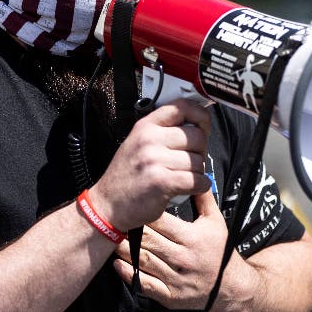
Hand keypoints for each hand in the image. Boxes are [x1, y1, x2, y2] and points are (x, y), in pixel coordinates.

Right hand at [87, 98, 210, 231]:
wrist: (107, 204)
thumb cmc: (126, 177)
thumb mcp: (137, 143)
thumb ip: (162, 131)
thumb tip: (196, 126)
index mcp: (145, 126)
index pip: (182, 107)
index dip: (200, 116)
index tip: (203, 126)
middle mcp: (149, 139)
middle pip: (197, 137)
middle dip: (200, 152)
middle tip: (189, 162)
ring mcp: (155, 159)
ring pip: (199, 161)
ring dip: (197, 173)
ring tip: (182, 177)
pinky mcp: (162, 181)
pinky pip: (197, 180)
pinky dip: (199, 186)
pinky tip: (188, 188)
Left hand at [111, 187, 228, 310]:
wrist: (232, 288)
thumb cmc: (221, 251)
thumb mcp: (216, 222)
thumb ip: (203, 198)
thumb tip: (196, 173)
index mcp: (192, 238)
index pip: (161, 222)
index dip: (144, 213)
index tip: (131, 205)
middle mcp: (183, 258)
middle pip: (148, 240)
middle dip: (130, 229)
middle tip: (115, 219)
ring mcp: (176, 279)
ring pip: (142, 260)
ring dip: (124, 249)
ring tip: (111, 237)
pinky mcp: (170, 296)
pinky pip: (144, 284)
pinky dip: (128, 274)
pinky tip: (117, 263)